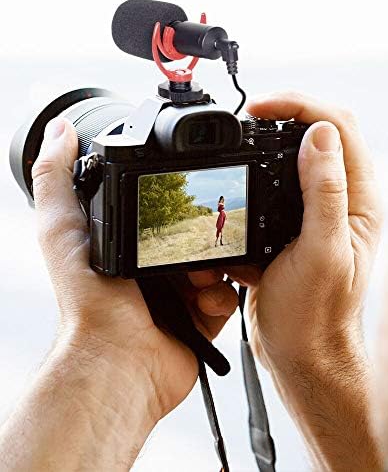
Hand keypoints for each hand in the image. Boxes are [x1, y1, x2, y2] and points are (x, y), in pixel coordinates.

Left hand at [31, 118, 238, 418]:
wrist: (119, 362)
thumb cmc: (87, 304)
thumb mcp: (62, 230)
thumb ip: (56, 178)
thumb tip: (59, 130)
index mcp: (129, 248)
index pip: (162, 215)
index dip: (177, 205)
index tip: (187, 199)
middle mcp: (155, 271)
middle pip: (194, 237)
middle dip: (202, 236)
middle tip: (193, 243)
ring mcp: (181, 296)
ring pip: (217, 265)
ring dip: (214, 267)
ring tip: (196, 278)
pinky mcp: (202, 320)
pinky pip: (226, 297)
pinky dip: (220, 297)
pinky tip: (202, 303)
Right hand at [229, 91, 381, 373]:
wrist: (301, 353)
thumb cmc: (315, 315)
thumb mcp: (321, 252)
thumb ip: (324, 193)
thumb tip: (319, 133)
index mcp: (359, 201)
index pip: (338, 127)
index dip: (300, 106)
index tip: (260, 107)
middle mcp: (341, 201)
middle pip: (316, 134)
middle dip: (282, 117)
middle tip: (247, 118)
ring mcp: (315, 213)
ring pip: (290, 159)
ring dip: (265, 147)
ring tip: (238, 146)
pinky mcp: (290, 228)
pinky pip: (271, 189)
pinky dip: (253, 181)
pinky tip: (239, 186)